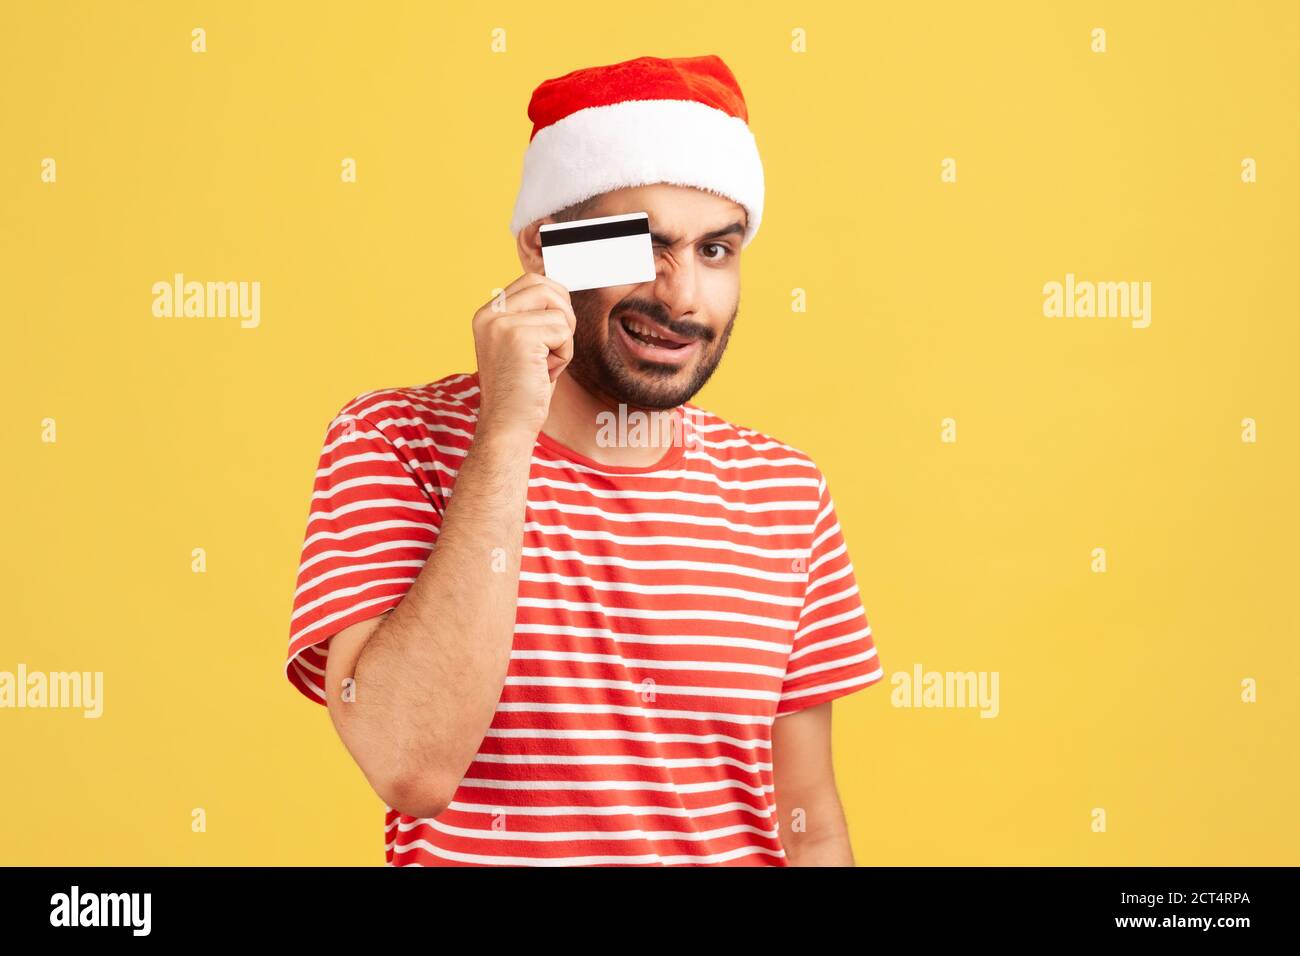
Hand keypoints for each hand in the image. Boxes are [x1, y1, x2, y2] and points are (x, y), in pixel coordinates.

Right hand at [471, 272, 575, 441]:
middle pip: (546, 286)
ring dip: (563, 340)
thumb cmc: (521, 392)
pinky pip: (563, 332)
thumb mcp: (523, 346)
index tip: (554, 332)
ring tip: (544, 364)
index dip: (555, 300)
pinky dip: (564, 356)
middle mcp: (489, 314)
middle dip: (563, 315)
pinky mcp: (519, 337)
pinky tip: (544, 374)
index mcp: (486, 314)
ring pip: (559, 311)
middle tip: (555, 347)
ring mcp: (502, 324)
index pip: (531, 281)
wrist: (507, 427)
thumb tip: (560, 289)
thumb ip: (533, 317)